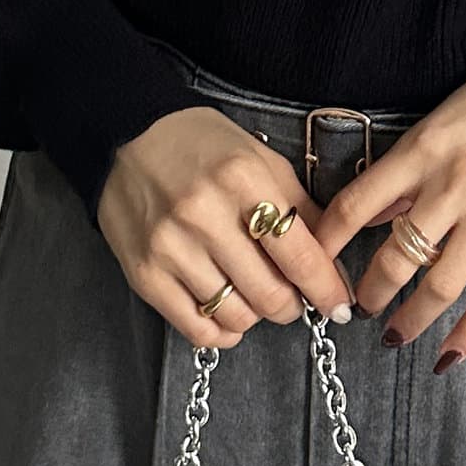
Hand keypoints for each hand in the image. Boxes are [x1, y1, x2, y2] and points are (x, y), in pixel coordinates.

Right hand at [97, 108, 358, 348]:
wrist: (128, 134)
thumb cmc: (203, 146)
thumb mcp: (261, 160)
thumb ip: (298, 209)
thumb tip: (331, 263)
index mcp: (243, 180)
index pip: (299, 254)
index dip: (326, 288)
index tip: (338, 304)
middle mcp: (204, 215)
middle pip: (270, 295)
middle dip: (292, 305)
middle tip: (293, 297)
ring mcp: (170, 248)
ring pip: (236, 317)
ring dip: (256, 314)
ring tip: (254, 294)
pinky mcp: (144, 274)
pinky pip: (195, 328)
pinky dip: (222, 332)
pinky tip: (227, 312)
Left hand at [312, 72, 465, 370]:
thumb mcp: (435, 123)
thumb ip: (401, 172)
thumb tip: (364, 218)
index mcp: (422, 150)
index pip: (357, 205)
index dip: (327, 243)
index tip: (311, 267)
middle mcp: (454, 184)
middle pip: (396, 255)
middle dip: (370, 291)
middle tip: (358, 307)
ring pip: (440, 284)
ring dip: (410, 318)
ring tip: (394, 334)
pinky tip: (446, 354)